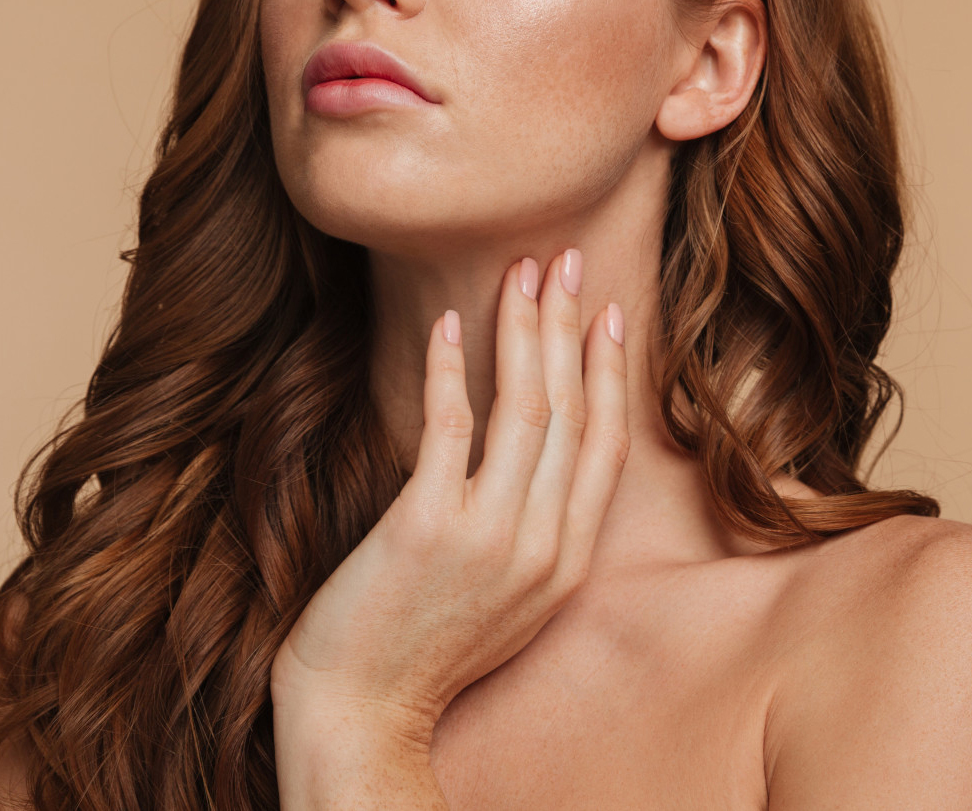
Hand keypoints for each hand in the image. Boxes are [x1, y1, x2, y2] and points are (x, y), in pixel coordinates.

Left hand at [271, 248, 629, 750]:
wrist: (361, 712)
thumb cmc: (427, 645)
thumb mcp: (510, 595)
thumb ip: (536, 527)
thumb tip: (537, 447)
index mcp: (569, 559)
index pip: (606, 443)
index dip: (610, 371)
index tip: (610, 312)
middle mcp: (542, 544)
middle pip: (568, 409)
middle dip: (570, 324)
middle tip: (569, 259)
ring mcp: (488, 535)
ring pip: (522, 407)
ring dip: (523, 329)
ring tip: (520, 272)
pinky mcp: (427, 525)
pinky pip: (448, 425)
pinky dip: (448, 367)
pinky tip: (448, 323)